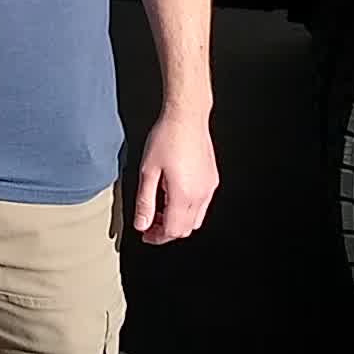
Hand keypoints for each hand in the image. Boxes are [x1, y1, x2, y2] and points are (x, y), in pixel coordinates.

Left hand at [133, 110, 218, 243]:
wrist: (187, 116)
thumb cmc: (166, 137)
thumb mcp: (148, 170)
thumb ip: (145, 201)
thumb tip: (141, 225)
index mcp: (184, 195)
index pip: (173, 231)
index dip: (157, 237)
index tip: (145, 233)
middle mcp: (200, 194)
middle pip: (185, 229)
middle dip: (167, 231)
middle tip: (149, 222)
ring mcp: (208, 187)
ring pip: (196, 219)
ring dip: (178, 221)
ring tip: (160, 209)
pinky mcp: (211, 179)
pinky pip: (202, 204)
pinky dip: (187, 209)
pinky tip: (173, 195)